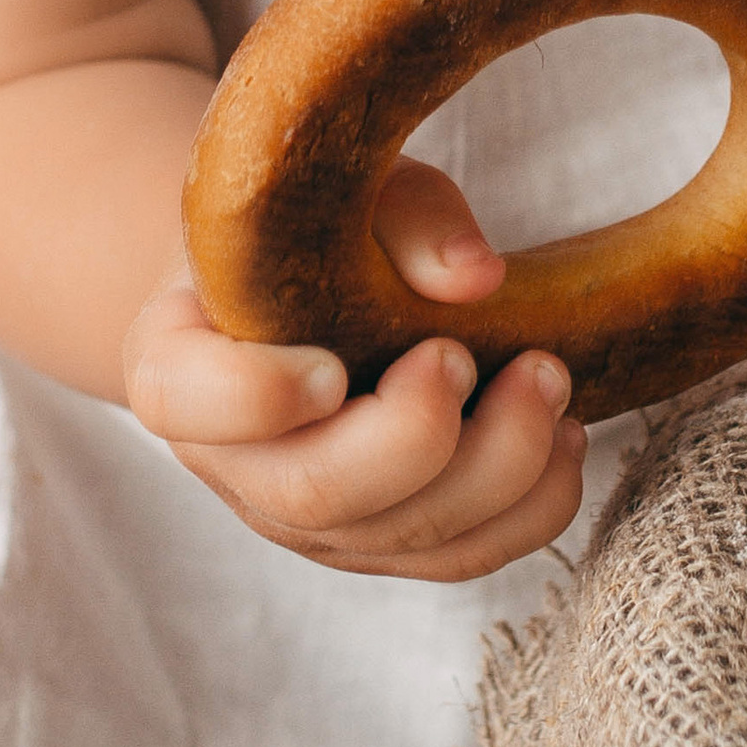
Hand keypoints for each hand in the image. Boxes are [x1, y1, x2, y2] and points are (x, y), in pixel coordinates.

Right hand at [121, 160, 585, 580]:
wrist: (299, 288)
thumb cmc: (310, 227)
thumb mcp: (340, 190)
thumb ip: (403, 214)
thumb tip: (476, 276)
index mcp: (179, 363)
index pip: (184, 403)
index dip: (256, 398)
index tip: (333, 361)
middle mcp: (234, 464)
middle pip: (314, 494)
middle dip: (412, 436)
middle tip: (464, 355)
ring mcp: (309, 519)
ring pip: (401, 538)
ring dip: (497, 469)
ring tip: (548, 375)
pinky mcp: (383, 542)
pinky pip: (461, 557)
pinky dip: (531, 509)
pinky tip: (567, 435)